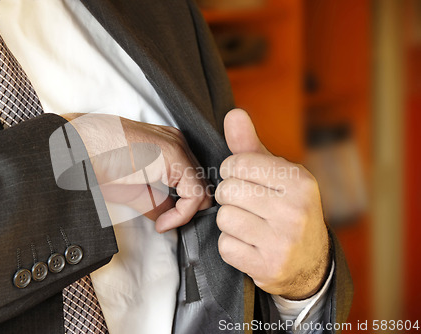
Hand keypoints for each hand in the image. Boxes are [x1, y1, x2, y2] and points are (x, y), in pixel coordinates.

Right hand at [62, 113, 211, 231]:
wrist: (76, 149)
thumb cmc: (96, 162)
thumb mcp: (132, 188)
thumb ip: (155, 201)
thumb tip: (167, 218)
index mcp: (168, 146)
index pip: (192, 180)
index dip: (183, 206)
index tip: (164, 222)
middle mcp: (177, 142)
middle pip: (200, 184)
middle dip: (186, 210)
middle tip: (164, 223)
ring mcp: (177, 147)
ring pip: (202, 190)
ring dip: (185, 214)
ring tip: (162, 223)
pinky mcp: (174, 156)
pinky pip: (193, 193)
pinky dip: (182, 214)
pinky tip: (162, 222)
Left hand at [215, 109, 329, 299]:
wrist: (310, 262)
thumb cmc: (288, 209)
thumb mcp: (278, 174)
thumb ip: (251, 145)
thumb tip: (233, 114)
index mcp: (300, 182)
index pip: (238, 164)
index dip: (231, 171)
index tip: (241, 179)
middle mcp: (294, 211)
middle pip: (227, 191)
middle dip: (229, 196)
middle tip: (245, 203)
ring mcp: (282, 242)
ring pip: (224, 218)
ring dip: (229, 221)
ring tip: (249, 224)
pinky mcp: (267, 267)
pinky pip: (225, 246)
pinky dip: (231, 245)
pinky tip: (249, 244)